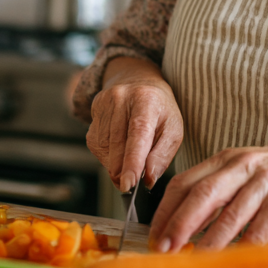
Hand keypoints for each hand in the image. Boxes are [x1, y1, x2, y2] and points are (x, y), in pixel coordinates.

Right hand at [86, 57, 183, 191]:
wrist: (139, 82)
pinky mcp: (93, 110)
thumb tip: (149, 179)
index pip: (138, 134)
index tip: (128, 184)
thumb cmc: (160, 110)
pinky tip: (118, 150)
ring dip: (115, 164)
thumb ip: (162, 155)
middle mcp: (122, 98)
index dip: (132, 161)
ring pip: (104, 147)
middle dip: (122, 171)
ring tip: (128, 161)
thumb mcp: (173, 129)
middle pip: (118, 144)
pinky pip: (95, 144)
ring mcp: (105, 102)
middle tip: (129, 185)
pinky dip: (107, 156)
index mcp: (147, 101)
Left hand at [148, 144, 267, 251]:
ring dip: (208, 243)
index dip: (165, 209)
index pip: (185, 181)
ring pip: (229, 216)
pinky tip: (233, 262)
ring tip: (193, 262)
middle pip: (202, 195)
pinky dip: (243, 250)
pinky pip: (259, 231)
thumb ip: (217, 189)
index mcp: (226, 159)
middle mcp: (242, 167)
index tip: (154, 233)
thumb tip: (182, 223)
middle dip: (179, 224)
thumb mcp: (244, 169)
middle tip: (164, 249)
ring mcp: (264, 184)